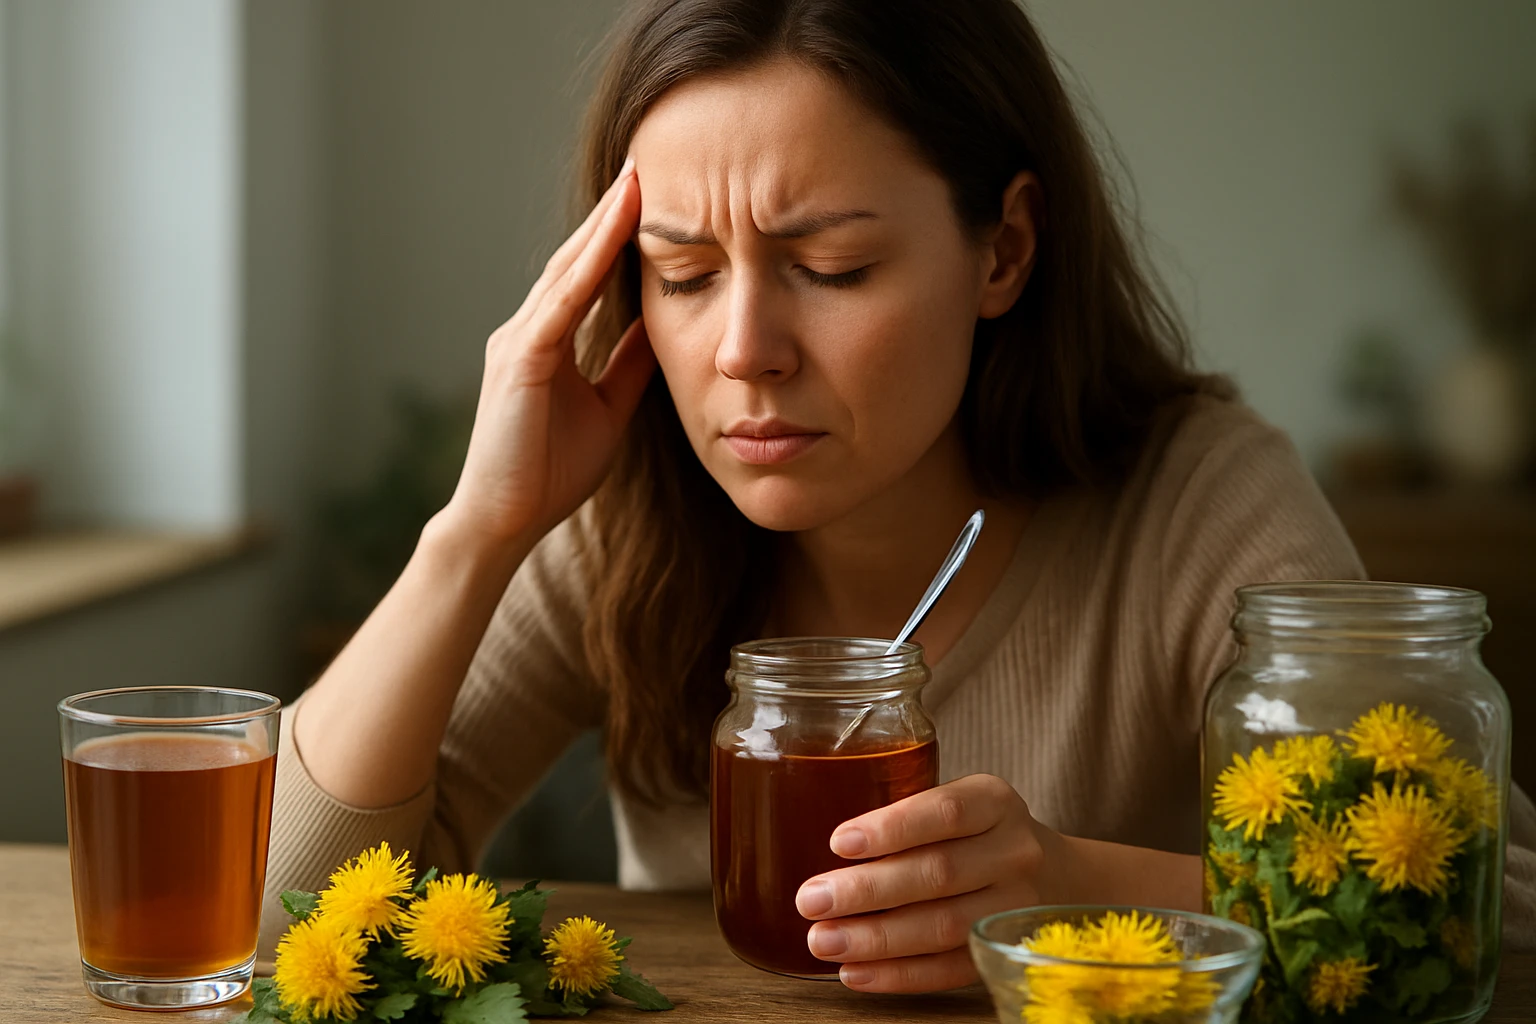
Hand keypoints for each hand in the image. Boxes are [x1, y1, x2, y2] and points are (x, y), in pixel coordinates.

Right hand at [438, 158, 654, 549]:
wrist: (504, 522)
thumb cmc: (548, 472)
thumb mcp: (607, 409)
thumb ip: (626, 366)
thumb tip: (659, 329)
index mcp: (547, 340)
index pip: (588, 274)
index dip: (618, 233)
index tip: (653, 193)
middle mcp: (527, 329)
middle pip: (576, 257)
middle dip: (611, 211)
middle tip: (646, 162)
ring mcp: (519, 341)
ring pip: (568, 270)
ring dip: (604, 223)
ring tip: (637, 179)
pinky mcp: (520, 361)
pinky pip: (561, 304)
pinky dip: (589, 265)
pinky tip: (615, 233)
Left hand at [794, 774, 1073, 993]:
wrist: (1056, 874)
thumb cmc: (978, 832)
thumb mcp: (959, 800)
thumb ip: (907, 813)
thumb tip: (817, 839)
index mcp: (994, 801)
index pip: (945, 812)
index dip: (891, 829)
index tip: (838, 842)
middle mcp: (1014, 851)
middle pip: (938, 873)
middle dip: (867, 890)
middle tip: (811, 900)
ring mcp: (1017, 906)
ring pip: (944, 926)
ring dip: (877, 939)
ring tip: (823, 941)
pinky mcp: (1005, 951)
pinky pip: (952, 969)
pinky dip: (900, 975)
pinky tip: (856, 973)